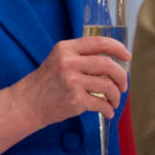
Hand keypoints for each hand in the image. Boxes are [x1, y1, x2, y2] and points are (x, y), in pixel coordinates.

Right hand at [9, 35, 130, 129]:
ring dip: (116, 96)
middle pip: (107, 64)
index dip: (118, 48)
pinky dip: (109, 109)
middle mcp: (69, 62)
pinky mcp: (75, 100)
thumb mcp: (58, 60)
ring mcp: (72, 81)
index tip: (127, 57)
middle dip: (121, 76)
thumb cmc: (46, 83)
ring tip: (114, 101)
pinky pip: (102, 103)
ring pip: (108, 85)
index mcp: (65, 49)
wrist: (27, 103)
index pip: (99, 42)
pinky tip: (107, 112)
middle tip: (123, 85)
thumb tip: (112, 63)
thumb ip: (80, 56)